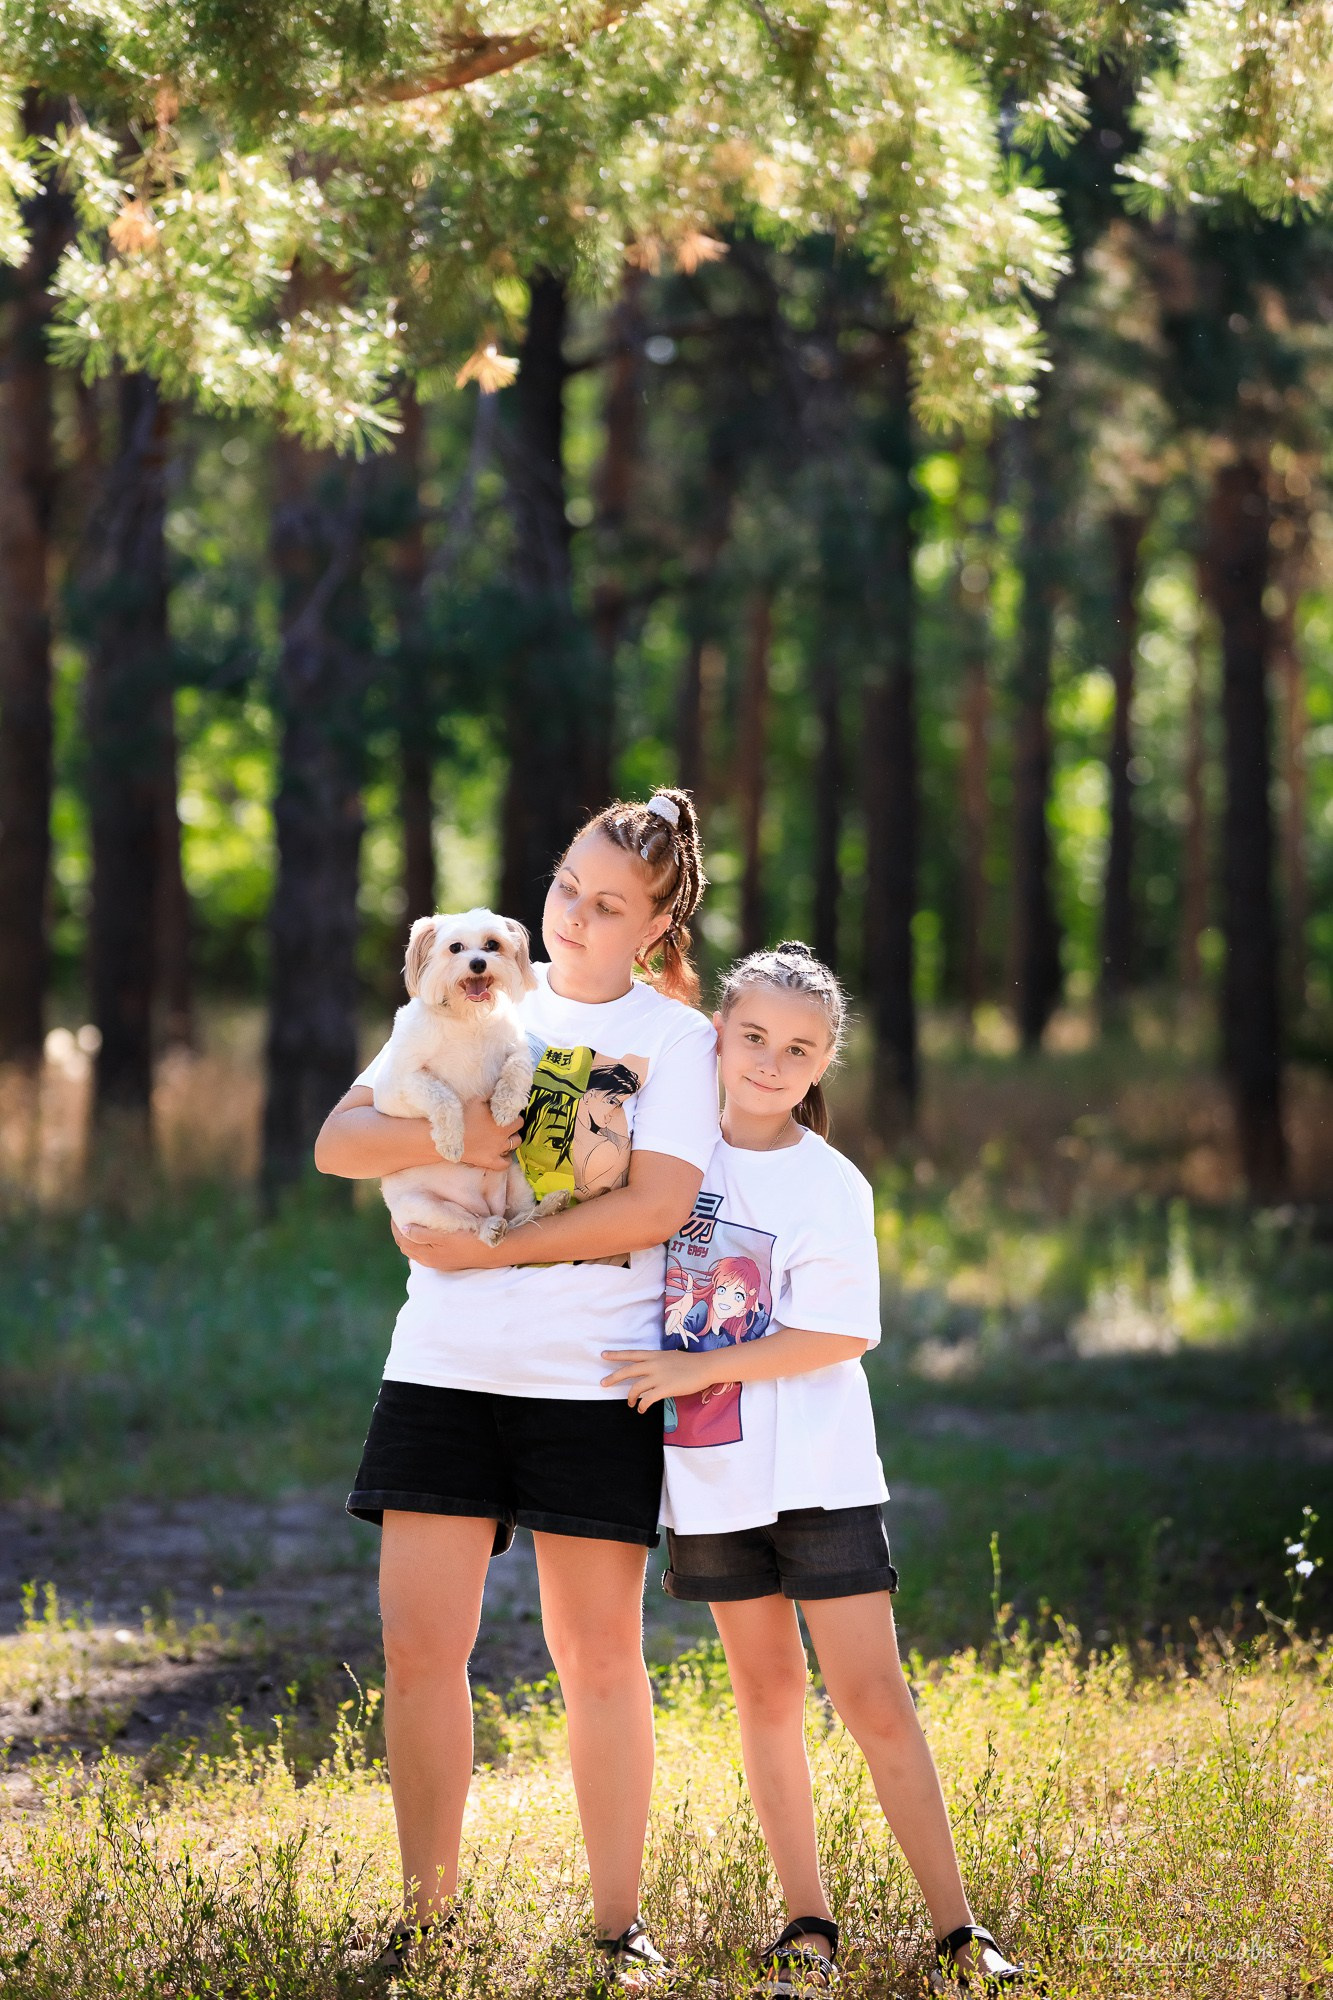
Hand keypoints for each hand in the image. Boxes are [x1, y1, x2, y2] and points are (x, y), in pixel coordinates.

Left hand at [391, 1222, 502, 1269]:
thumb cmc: (471, 1242)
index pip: (403, 1241)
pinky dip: (421, 1241)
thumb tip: (404, 1229)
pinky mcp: (449, 1259)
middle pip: (408, 1246)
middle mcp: (431, 1261)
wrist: (495, 1252)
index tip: (395, 1211)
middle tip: (400, 1214)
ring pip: (417, 1249)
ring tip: (410, 1221)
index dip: (396, 1226)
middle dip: (400, 1232)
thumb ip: (423, 1234)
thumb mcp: (446, 1237)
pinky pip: (427, 1250)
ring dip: (411, 1237)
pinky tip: (426, 1232)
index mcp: (427, 1256)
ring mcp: (440, 1261)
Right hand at [460, 1098, 522, 1172]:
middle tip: (505, 1124)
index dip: (513, 1115)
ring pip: (515, 1144)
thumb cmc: (461, 1116)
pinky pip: (506, 1164)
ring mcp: (498, 1150)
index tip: (506, 1114)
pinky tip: (503, 1155)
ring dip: (512, 1140)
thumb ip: (491, 1096)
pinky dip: (506, 1159)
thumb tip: (500, 1091)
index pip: (518, 1118)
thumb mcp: (476, 1100)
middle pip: (519, 1131)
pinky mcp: (490, 1161)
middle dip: (514, 1127)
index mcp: (501, 1120)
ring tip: (503, 1137)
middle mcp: (503, 1135)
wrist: (448, 1136)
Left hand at [600, 1346, 718, 1411]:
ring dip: (630, 1398)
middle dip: (613, 1378)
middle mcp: (653, 1364)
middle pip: (628, 1371)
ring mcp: (658, 1376)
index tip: (603, 1355)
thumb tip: (649, 1370)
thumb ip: (657, 1362)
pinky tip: (641, 1409)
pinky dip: (641, 1405)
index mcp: (654, 1355)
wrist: (705, 1367)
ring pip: (636, 1388)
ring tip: (630, 1404)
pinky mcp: (665, 1388)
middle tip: (603, 1383)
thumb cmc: (690, 1363)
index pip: (631, 1354)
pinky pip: (647, 1399)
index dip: (616, 1355)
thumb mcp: (669, 1357)